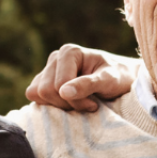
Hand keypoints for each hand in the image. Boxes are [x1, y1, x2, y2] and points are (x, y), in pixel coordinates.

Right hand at [24, 44, 139, 110]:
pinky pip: (35, 95)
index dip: (75, 101)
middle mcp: (55, 58)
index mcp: (69, 52)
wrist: (122, 78)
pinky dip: (50, 104)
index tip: (94, 104)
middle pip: (45, 90)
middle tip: (88, 105)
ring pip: (36, 93)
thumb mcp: (109, 80)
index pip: (58, 85)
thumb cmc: (119, 77)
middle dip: (66, 104)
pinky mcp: (44, 80)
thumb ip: (88, 85)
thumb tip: (63, 92)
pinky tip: (69, 103)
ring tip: (79, 103)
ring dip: (57, 105)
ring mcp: (48, 69)